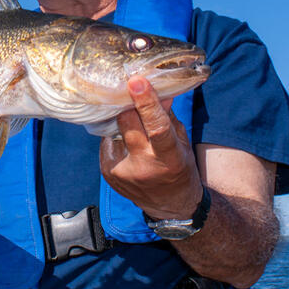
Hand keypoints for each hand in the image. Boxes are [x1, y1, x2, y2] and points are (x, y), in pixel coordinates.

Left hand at [99, 75, 202, 219]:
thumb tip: (157, 90)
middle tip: (131, 92)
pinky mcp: (107, 171)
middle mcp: (142, 167)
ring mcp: (121, 171)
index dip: (146, 103)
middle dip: (129, 105)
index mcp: (168, 159)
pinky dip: (116, 136)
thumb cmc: (180, 169)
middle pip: (127, 123)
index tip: (137, 81)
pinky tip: (126, 143)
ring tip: (134, 129)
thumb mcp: (182, 144)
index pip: (157, 127)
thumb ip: (168, 118)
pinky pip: (107, 140)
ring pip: (115, 129)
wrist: (169, 207)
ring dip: (123, 123)